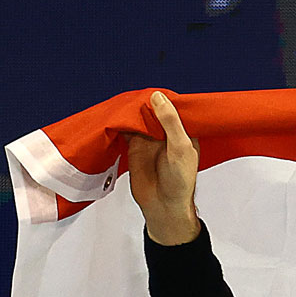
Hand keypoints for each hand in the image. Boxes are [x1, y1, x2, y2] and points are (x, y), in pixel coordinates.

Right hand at [127, 91, 201, 245]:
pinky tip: (112, 114)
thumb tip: (157, 96)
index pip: (173, 108)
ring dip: (129, 111)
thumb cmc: (179, 181)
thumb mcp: (180, 148)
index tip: (152, 90)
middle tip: (131, 94)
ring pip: (138, 118)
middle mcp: (166, 133)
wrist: (162, 206)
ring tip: (120, 101)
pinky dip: (118, 122)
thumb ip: (170, 123)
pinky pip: (125, 128)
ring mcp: (149, 138)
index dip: (163, 99)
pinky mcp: (134, 146)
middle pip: (153, 110)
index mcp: (183, 132)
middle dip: (142, 102)